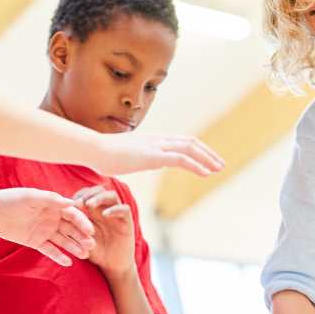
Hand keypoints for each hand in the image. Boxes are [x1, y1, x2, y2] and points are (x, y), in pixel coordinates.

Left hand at [0, 188, 94, 266]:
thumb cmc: (12, 200)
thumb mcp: (32, 197)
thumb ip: (52, 200)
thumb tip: (72, 203)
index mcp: (54, 206)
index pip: (73, 215)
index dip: (82, 222)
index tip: (90, 231)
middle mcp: (52, 219)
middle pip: (71, 229)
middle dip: (82, 237)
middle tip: (91, 246)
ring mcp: (45, 231)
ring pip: (64, 241)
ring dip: (74, 248)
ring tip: (85, 256)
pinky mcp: (36, 242)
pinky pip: (50, 250)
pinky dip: (59, 257)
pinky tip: (69, 263)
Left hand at [73, 185, 135, 275]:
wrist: (112, 265)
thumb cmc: (94, 252)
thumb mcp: (81, 238)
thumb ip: (74, 226)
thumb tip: (60, 214)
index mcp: (94, 210)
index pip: (87, 193)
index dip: (79, 194)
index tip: (71, 203)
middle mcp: (106, 209)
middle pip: (99, 190)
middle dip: (88, 193)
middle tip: (80, 202)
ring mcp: (117, 214)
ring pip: (111, 195)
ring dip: (100, 197)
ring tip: (90, 205)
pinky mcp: (127, 221)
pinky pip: (124, 209)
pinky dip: (115, 209)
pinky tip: (105, 214)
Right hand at [95, 130, 224, 176]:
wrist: (94, 149)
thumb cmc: (104, 155)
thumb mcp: (128, 157)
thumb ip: (140, 158)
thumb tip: (146, 162)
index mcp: (153, 140)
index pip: (181, 141)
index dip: (197, 150)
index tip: (207, 160)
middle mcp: (158, 140)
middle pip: (190, 142)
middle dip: (207, 153)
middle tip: (220, 164)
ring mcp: (156, 146)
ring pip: (189, 149)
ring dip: (206, 158)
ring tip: (218, 169)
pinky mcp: (153, 156)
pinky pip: (180, 159)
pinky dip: (196, 165)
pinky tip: (205, 173)